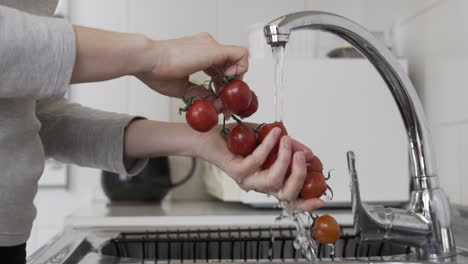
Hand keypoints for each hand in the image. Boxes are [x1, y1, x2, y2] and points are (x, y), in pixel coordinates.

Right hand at [135, 32, 248, 98]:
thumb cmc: (155, 71)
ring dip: (235, 81)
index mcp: (197, 52)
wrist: (147, 60)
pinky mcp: (215, 50)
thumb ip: (200, 94)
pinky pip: (241, 56)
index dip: (222, 85)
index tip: (219, 99)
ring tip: (225, 96)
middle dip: (230, 87)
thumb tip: (213, 104)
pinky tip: (228, 84)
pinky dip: (240, 71)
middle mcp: (206, 46)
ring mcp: (211, 46)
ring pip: (237, 60)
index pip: (219, 68)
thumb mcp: (183, 88)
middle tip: (226, 103)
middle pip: (230, 66)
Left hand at [196, 123, 325, 210]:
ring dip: (284, 159)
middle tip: (304, 155)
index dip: (306, 203)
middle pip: (286, 194)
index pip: (290, 198)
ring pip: (273, 181)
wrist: (212, 133)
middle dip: (300, 175)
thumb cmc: (240, 138)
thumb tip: (309, 154)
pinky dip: (269, 145)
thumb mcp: (271, 140)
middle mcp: (258, 185)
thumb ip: (290, 148)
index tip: (321, 200)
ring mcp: (247, 180)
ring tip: (287, 140)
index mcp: (269, 181)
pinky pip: (257, 161)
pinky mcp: (236, 171)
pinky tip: (274, 132)